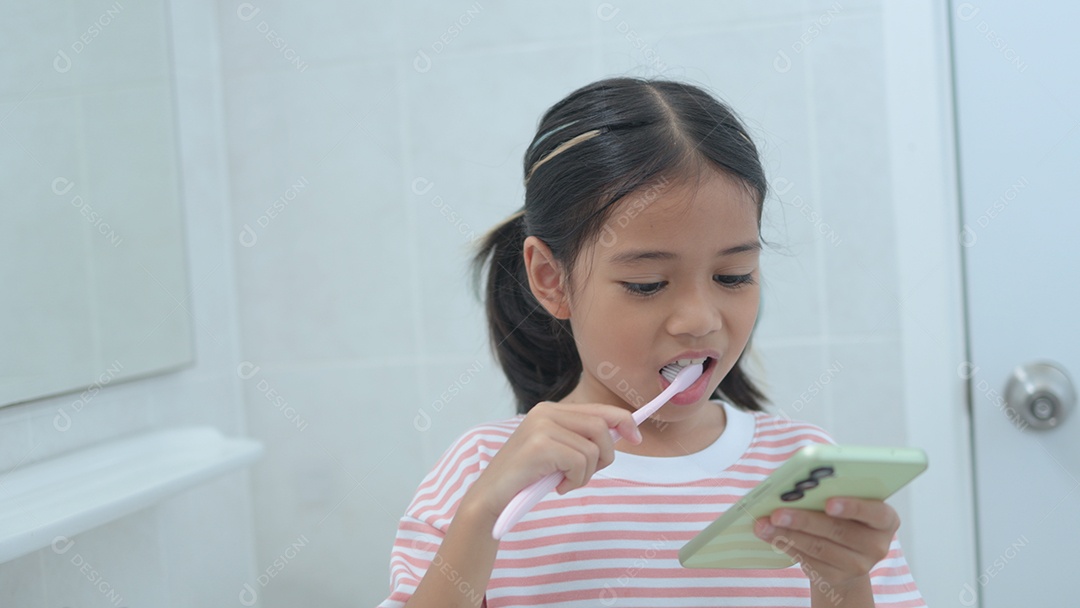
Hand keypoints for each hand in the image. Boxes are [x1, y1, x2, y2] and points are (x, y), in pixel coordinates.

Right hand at [461, 401, 642, 521]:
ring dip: (586, 474)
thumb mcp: (557, 452)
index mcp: (550, 410)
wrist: (492, 497)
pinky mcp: (540, 445)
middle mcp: (546, 412)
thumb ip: (581, 438)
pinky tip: (557, 486)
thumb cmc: (527, 478)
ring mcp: (542, 427)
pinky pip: (580, 463)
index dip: (623, 421)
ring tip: (565, 482)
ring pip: (593, 449)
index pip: (599, 409)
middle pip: (602, 427)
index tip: (637, 437)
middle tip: (585, 474)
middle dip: (605, 456)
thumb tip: (622, 433)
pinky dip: (576, 480)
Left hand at [753, 497, 898, 591]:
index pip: (876, 513)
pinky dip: (786, 545)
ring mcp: (858, 565)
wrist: (849, 553)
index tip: (829, 503)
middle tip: (778, 512)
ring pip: (819, 548)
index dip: (854, 508)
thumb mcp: (850, 501)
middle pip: (839, 531)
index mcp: (886, 519)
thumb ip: (835, 491)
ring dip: (787, 534)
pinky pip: (808, 560)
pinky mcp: (836, 576)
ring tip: (764, 524)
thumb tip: (798, 484)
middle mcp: (877, 545)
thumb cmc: (846, 516)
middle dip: (804, 520)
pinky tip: (770, 535)